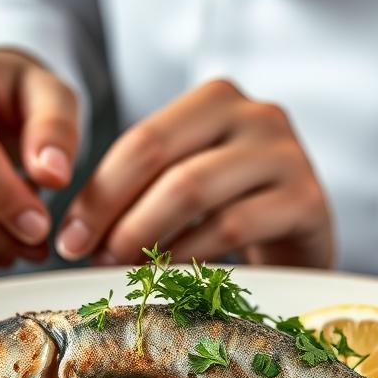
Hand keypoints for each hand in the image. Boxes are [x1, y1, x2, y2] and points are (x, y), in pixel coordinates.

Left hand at [55, 79, 332, 267]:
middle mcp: (257, 114)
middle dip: (113, 213)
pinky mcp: (308, 200)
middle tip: (84, 256)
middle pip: (163, 159)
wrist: (305, 242)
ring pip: (193, 189)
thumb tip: (75, 232)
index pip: (141, 141)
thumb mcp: (185, 185)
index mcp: (216, 99)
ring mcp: (287, 154)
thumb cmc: (234, 212)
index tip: (69, 237)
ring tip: (120, 268)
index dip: (98, 192)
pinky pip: (232, 225)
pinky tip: (167, 278)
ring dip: (144, 235)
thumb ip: (139, 190)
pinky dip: (189, 255)